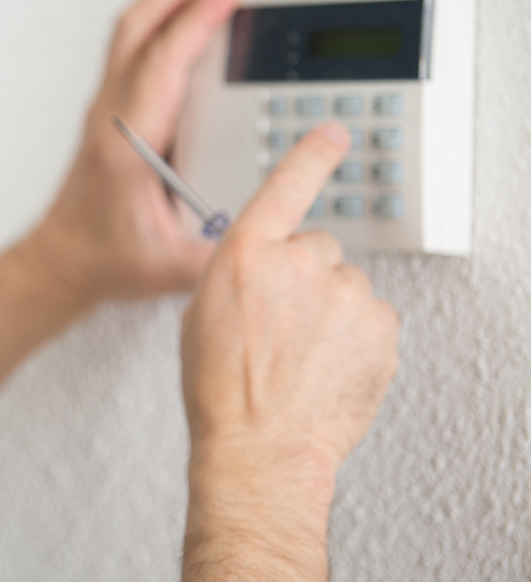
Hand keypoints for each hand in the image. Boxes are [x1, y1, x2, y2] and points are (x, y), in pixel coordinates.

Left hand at [0, 0, 240, 423]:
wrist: (61, 261)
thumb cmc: (104, 259)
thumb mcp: (169, 267)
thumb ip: (218, 255)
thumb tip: (265, 237)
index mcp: (128, 142)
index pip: (163, 63)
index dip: (196, 22)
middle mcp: (112, 117)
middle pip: (137, 30)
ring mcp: (107, 111)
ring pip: (130, 35)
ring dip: (167, 1)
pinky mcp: (110, 115)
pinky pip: (133, 51)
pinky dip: (161, 24)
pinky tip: (185, 24)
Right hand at [177, 123, 400, 581]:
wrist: (260, 446)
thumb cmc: (221, 389)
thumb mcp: (202, 314)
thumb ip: (239, 274)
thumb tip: (265, 271)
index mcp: (246, 254)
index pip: (286, 186)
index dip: (311, 155)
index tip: (333, 134)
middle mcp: (299, 263)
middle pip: (317, 249)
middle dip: (305, 279)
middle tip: (284, 325)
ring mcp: (345, 294)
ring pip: (346, 287)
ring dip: (331, 311)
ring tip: (302, 356)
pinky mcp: (380, 327)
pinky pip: (372, 318)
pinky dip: (356, 339)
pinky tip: (327, 367)